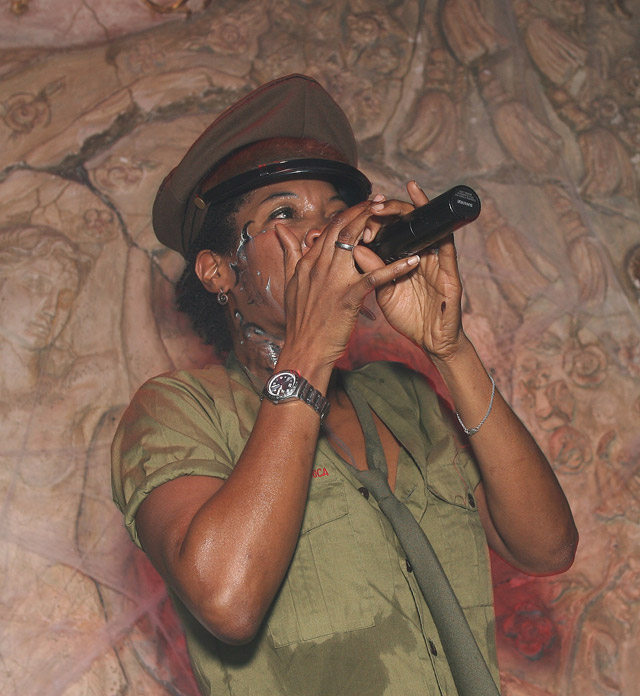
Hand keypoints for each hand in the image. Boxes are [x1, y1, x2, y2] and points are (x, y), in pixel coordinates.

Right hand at [275, 200, 420, 373]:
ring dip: (377, 227)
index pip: (329, 227)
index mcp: (308, 261)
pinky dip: (395, 267)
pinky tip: (412, 261)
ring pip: (356, 243)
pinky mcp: (348, 296)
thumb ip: (289, 253)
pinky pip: (375, 277)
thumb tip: (279, 229)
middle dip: (364, 210)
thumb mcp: (290, 282)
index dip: (348, 212)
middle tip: (381, 200)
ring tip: (395, 216)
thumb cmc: (300, 320)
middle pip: (343, 227)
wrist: (305, 347)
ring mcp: (334, 279)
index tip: (363, 204)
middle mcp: (319, 265)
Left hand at [353, 182, 464, 362]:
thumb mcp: (385, 292)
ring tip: (410, 189)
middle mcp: (422, 256)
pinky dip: (443, 230)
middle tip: (377, 200)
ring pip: (429, 229)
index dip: (377, 220)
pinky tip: (436, 216)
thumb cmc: (410, 317)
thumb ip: (373, 271)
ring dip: (419, 209)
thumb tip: (355, 248)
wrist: (433, 342)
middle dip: (394, 209)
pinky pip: (448, 248)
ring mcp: (438, 263)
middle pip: (409, 225)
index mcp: (404, 260)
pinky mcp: (451, 274)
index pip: (391, 232)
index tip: (360, 212)